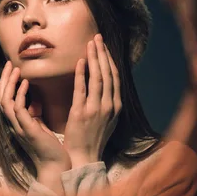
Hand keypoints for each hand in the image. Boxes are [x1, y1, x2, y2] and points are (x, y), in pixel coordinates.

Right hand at [0, 62, 70, 177]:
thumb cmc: (50, 147)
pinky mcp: (28, 129)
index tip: (12, 68)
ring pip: (5, 101)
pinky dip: (20, 94)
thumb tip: (35, 102)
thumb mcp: (39, 127)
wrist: (56, 166)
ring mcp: (19, 127)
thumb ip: (34, 115)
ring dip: (9, 84)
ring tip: (16, 69)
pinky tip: (26, 83)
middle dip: (4, 79)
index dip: (6, 83)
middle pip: (0, 98)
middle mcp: (14, 124)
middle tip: (9, 63)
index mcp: (16, 123)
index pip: (5, 99)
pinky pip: (18, 109)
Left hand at [64, 34, 121, 168]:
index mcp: (116, 106)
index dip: (109, 59)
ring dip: (94, 58)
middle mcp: (110, 106)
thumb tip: (104, 83)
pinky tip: (80, 62)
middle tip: (97, 37)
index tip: (103, 46)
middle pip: (108, 73)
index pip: (114, 77)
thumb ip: (107, 101)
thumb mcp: (106, 119)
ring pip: (98, 78)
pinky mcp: (82, 113)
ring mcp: (97, 109)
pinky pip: (82, 89)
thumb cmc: (92, 138)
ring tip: (90, 44)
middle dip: (102, 53)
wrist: (83, 157)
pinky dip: (82, 74)